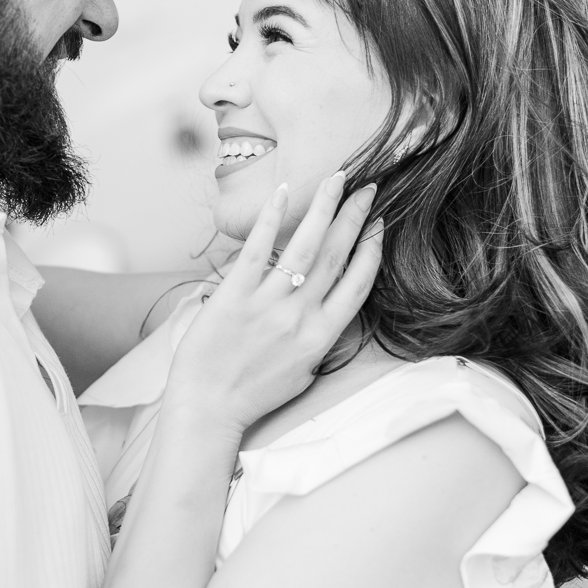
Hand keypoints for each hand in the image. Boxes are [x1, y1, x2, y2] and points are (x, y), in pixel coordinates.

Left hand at [166, 171, 381, 436]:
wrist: (208, 408)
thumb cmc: (252, 394)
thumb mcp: (303, 372)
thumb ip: (318, 338)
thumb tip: (328, 309)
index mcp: (321, 336)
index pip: (358, 283)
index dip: (372, 249)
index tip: (380, 223)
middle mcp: (301, 316)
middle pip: (336, 255)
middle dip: (355, 216)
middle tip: (368, 187)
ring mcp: (269, 304)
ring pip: (306, 246)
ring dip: (325, 207)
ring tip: (337, 178)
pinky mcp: (235, 295)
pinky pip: (258, 249)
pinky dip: (272, 217)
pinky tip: (285, 191)